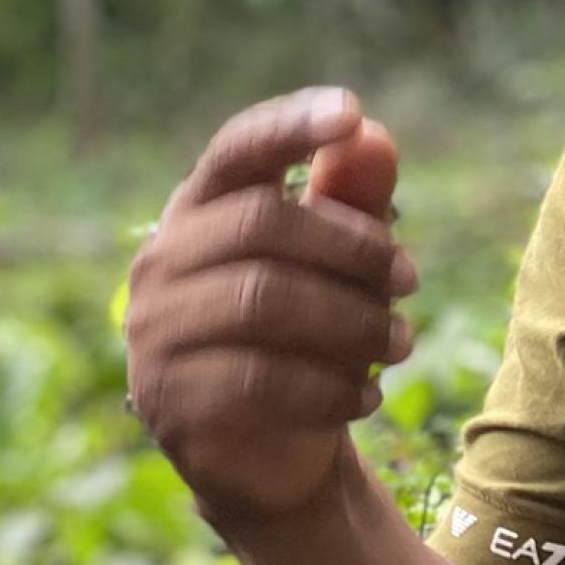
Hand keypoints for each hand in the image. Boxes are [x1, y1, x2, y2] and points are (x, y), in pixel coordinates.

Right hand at [124, 86, 420, 537]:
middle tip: (410, 280)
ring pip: (263, 302)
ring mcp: (155, 333)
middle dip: (353, 249)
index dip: (289, 125)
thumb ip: (354, 198)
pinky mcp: (171, 401)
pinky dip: (330, 385)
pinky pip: (260, 379)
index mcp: (201, 209)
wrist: (272, 454)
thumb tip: (372, 133)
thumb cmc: (309, 335)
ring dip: (352, 322)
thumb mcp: (341, 264)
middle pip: (262, 225)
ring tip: (400, 343)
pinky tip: (367, 395)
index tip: (350, 109)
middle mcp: (162, 261)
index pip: (236, 150)